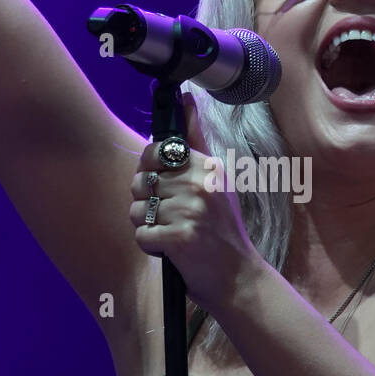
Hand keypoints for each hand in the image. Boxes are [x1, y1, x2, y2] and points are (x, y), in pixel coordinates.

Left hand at [129, 92, 262, 313]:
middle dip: (146, 202)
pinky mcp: (179, 237)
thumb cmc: (223, 230)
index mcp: (208, 166)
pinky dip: (150, 246)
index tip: (164, 186)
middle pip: (140, 182)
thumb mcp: (217, 180)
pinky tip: (171, 249)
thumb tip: (187, 97)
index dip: (150, 170)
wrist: (238, 278)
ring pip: (136, 210)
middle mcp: (200, 184)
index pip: (156, 151)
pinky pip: (141, 234)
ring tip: (172, 233)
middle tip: (171, 216)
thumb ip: (198, 140)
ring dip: (147, 226)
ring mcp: (190, 210)